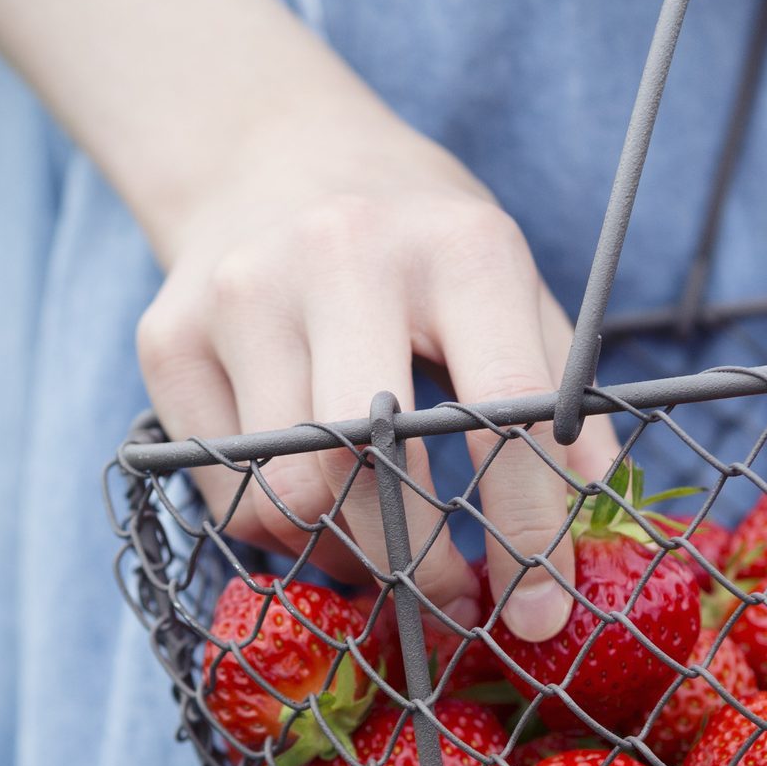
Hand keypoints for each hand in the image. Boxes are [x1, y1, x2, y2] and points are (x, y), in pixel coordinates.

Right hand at [137, 105, 618, 640]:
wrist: (271, 154)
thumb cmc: (412, 238)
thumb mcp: (507, 281)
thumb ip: (559, 388)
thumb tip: (598, 512)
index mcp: (457, 245)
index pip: (503, 409)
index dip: (527, 527)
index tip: (541, 611)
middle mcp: (339, 257)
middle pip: (364, 465)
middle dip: (417, 564)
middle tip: (453, 602)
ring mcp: (239, 296)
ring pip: (287, 495)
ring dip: (347, 555)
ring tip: (385, 550)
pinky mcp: (167, 338)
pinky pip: (226, 491)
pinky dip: (280, 527)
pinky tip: (316, 500)